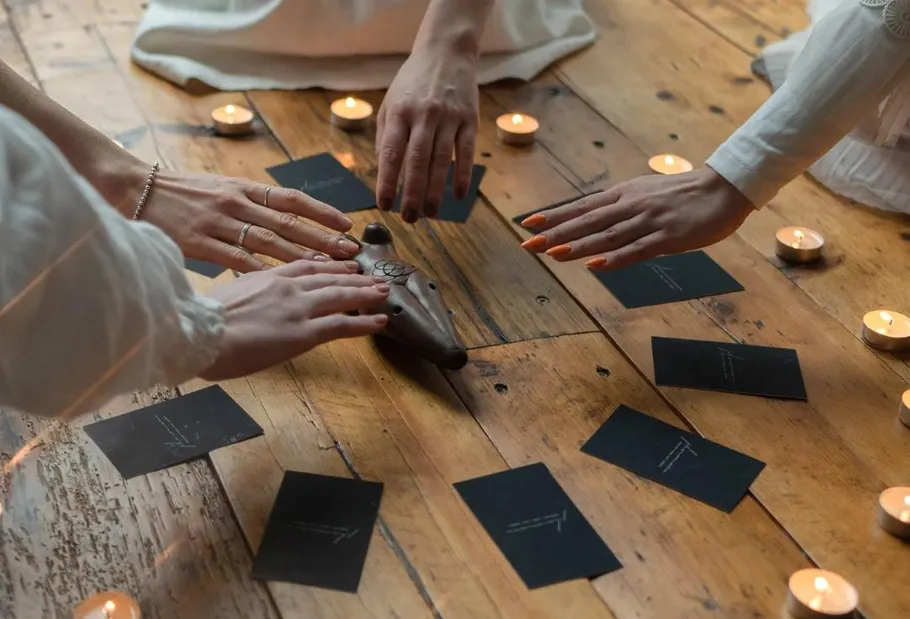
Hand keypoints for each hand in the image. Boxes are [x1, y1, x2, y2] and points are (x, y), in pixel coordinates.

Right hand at [121, 168, 361, 271]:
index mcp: (244, 188)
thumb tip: (283, 218)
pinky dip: (263, 270)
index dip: (322, 212)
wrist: (134, 189)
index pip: (292, 199)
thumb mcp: (221, 189)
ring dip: (303, 255)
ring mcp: (219, 223)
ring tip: (329, 268)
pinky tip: (285, 281)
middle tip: (351, 252)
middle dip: (323, 238)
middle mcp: (237, 203)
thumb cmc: (180, 193)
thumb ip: (250, 204)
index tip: (347, 224)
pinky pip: (238, 259)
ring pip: (269, 242)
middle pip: (289, 223)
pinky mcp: (200, 243)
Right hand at [200, 260, 389, 379]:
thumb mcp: (225, 296)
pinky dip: (364, 322)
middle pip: (329, 278)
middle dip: (354, 277)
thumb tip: (248, 302)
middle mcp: (287, 287)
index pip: (305, 266)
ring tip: (383, 292)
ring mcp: (298, 308)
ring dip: (366, 294)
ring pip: (341, 296)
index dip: (328, 265)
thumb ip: (245, 294)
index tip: (343, 264)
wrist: (197, 333)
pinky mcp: (303, 332)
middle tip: (374, 276)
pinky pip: (342, 325)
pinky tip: (379, 321)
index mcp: (266, 277)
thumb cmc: (199, 321)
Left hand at [375, 45, 478, 222]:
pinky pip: (465, 152)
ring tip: (430, 213)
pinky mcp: (469, 119)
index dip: (386, 181)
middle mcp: (423, 116)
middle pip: (416, 161)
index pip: (390, 153)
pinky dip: (462, 175)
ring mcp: (448, 117)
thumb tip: (384, 170)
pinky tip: (459, 195)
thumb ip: (385, 135)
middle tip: (409, 218)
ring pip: (441, 160)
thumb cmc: (413, 83)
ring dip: (435, 190)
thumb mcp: (390, 102)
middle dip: (412, 193)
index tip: (384, 205)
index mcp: (399, 113)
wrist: (446, 52)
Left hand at [519, 166, 754, 269]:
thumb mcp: (646, 193)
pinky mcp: (668, 237)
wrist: (725, 188)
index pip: (582, 206)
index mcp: (624, 194)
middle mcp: (631, 205)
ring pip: (606, 236)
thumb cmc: (685, 193)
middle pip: (587, 221)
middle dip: (555, 233)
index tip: (528, 222)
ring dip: (577, 246)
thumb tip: (595, 219)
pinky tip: (595, 265)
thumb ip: (621, 207)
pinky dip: (614, 258)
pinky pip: (636, 250)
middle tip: (528, 243)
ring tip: (551, 254)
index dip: (554, 215)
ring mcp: (649, 221)